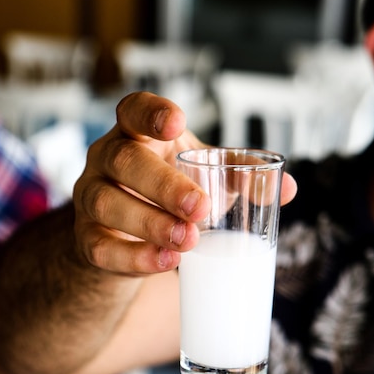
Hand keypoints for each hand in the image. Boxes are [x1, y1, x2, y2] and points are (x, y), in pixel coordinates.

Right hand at [73, 92, 296, 275]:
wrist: (128, 235)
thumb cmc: (167, 193)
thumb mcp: (202, 176)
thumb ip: (240, 176)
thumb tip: (287, 188)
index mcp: (136, 134)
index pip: (133, 110)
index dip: (151, 112)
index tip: (178, 122)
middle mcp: (107, 159)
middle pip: (123, 160)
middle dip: (162, 184)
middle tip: (200, 208)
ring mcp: (91, 198)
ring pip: (108, 204)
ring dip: (150, 223)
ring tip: (188, 241)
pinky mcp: (87, 238)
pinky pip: (101, 248)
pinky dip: (134, 258)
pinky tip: (165, 263)